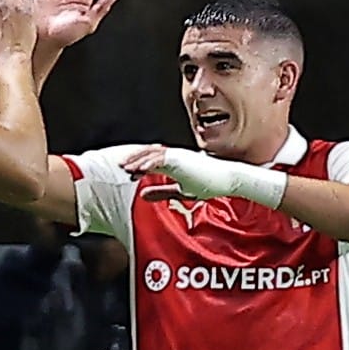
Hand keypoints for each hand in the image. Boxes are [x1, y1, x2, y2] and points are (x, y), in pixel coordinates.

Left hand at [127, 145, 287, 206]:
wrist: (229, 180)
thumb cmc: (209, 184)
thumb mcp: (180, 190)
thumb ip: (162, 191)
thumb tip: (142, 195)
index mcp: (174, 161)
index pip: (152, 160)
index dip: (139, 165)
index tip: (127, 173)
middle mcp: (175, 156)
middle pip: (149, 154)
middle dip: (134, 159)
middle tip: (120, 166)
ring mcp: (178, 156)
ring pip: (153, 155)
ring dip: (138, 160)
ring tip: (126, 168)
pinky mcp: (182, 159)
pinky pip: (162, 159)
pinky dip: (149, 163)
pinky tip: (140, 169)